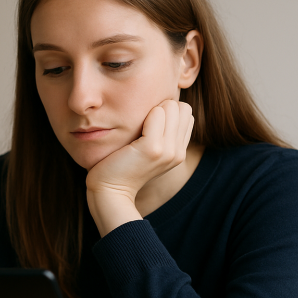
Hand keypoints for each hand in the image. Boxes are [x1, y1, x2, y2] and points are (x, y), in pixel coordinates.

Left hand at [85, 99, 193, 234]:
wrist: (110, 191)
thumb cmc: (121, 167)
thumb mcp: (147, 151)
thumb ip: (160, 134)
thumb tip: (163, 107)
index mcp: (178, 152)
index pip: (187, 114)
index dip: (168, 110)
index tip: (149, 121)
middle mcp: (178, 152)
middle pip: (183, 108)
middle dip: (163, 106)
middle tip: (143, 121)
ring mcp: (167, 151)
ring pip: (172, 107)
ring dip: (153, 108)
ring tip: (137, 125)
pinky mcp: (152, 148)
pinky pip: (157, 114)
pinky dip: (144, 113)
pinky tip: (132, 127)